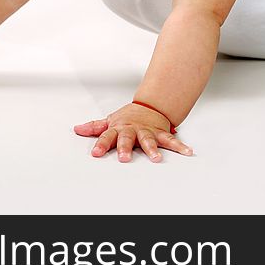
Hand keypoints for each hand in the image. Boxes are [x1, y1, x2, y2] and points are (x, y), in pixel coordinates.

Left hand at [74, 103, 193, 162]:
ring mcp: (147, 132)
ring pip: (149, 140)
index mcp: (119, 128)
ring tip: (156, 158)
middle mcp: (133, 130)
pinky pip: (170, 141)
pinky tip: (187, 152)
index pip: (107, 136)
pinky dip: (179, 146)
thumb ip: (95, 127)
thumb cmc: (128, 117)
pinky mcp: (161, 134)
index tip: (95, 154)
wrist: (150, 106)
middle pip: (128, 139)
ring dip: (153, 149)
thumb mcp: (110, 120)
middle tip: (124, 158)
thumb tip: (77, 129)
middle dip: (126, 148)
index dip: (101, 145)